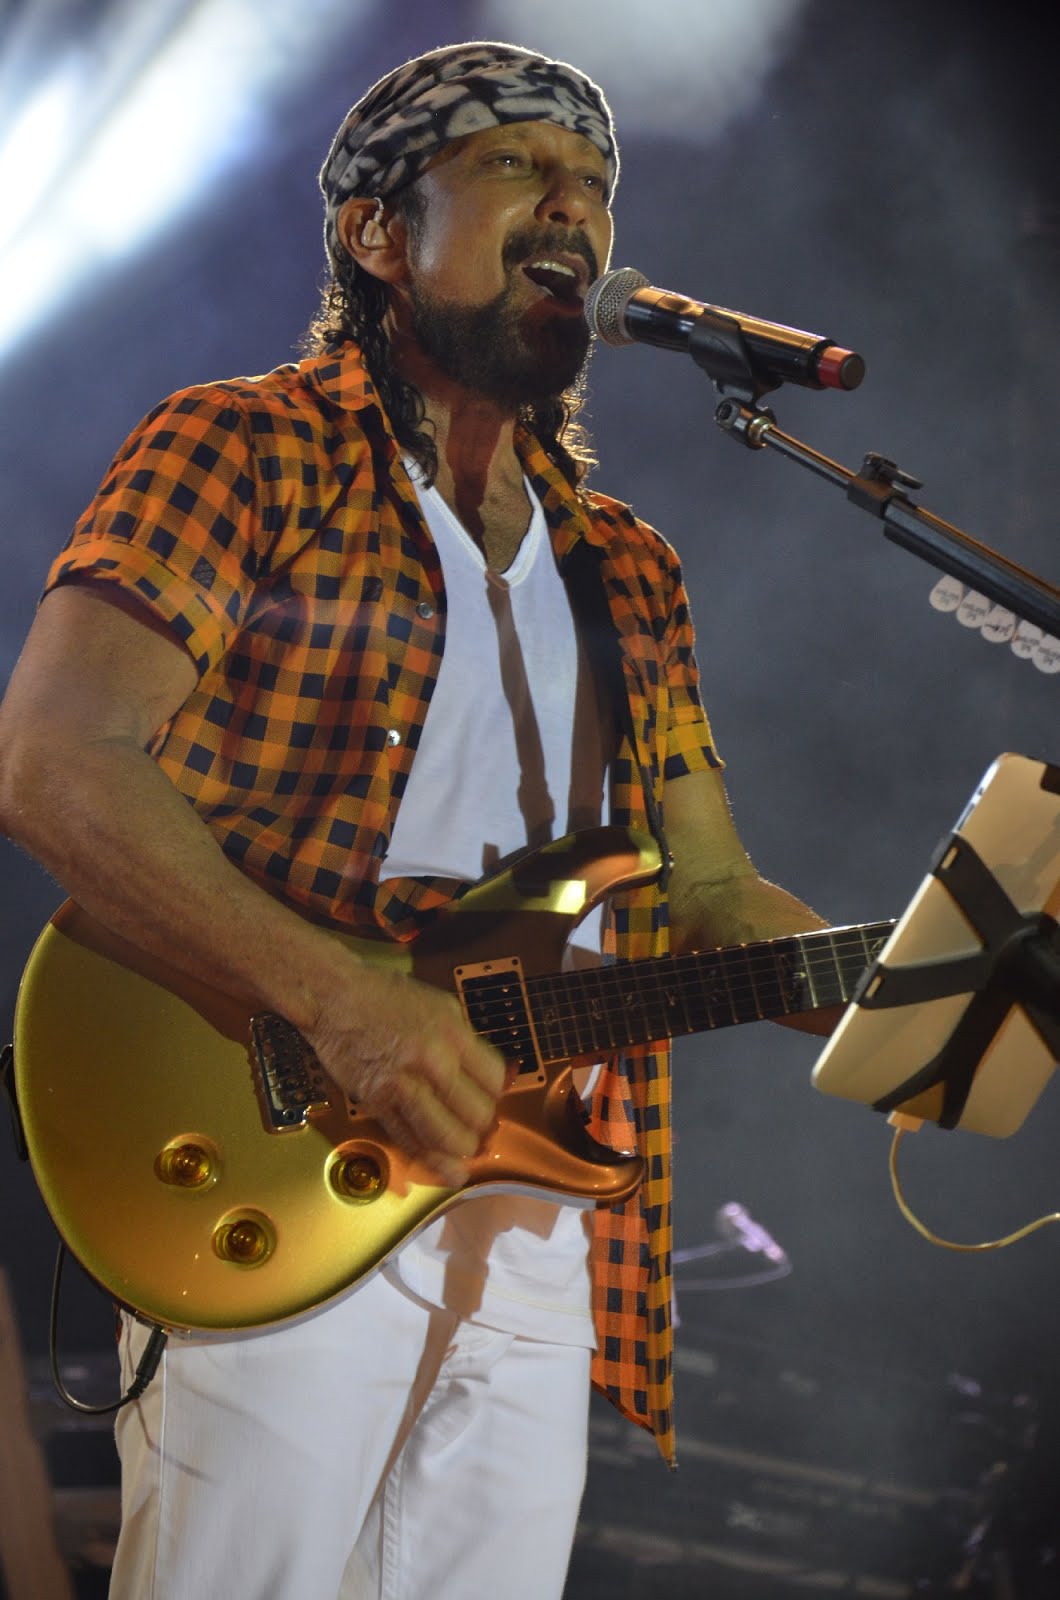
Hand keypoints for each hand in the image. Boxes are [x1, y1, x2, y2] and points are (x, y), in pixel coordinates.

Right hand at [302, 963, 507, 1186]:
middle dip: (483, 1124)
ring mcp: (402, 1085)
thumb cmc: (380, 995)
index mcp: (450, 1033)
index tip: (491, 1096)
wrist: (333, 997)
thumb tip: (484, 1071)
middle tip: (479, 1124)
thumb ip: (463, 1039)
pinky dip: (432, 1161)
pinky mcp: (377, 1103)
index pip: (494, 1079)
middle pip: (477, 1113)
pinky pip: (410, 1141)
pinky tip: (448, 1170)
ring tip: (466, 1148)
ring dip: (462, 1149)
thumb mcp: (438, 1004)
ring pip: (448, 1136)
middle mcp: (430, 1060)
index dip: (497, 1092)